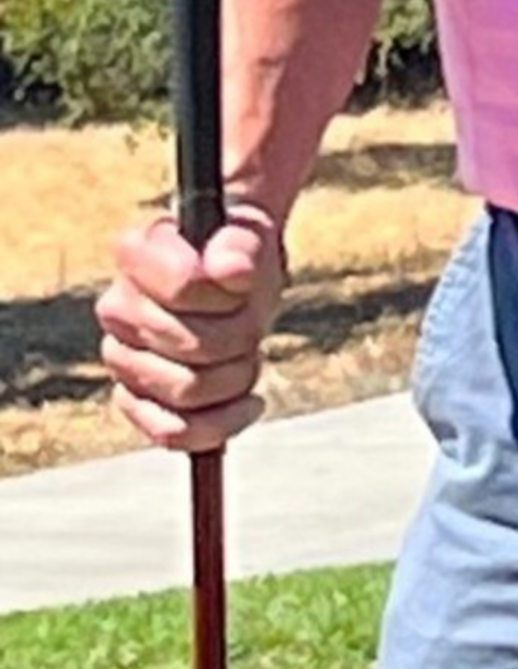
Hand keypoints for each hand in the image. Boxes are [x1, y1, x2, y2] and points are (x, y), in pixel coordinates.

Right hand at [96, 203, 289, 455]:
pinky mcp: (134, 399)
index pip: (184, 287)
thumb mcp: (250, 236)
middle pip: (193, 346)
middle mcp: (116, 308)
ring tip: (245, 355)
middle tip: (250, 322)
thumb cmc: (237, 258)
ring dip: (236, 378)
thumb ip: (241, 245)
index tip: (242, 284)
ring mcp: (120, 358)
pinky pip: (169, 432)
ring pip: (187, 392)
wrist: (232, 287)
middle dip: (242, 338)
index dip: (228, 294)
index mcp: (135, 255)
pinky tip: (248, 403)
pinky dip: (216, 426)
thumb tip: (232, 269)